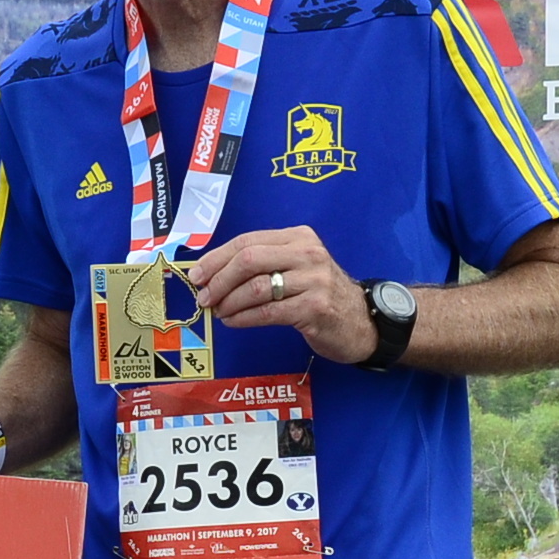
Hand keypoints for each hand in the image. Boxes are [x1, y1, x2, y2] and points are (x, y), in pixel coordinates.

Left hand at [184, 226, 374, 363]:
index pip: (247, 241)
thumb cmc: (320, 295)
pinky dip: (244, 318)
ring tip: (218, 312)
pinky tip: (233, 322)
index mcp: (298, 236)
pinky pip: (268, 312)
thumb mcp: (297, 267)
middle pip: (249, 260)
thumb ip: (263, 264)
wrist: (362, 321)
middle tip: (204, 297)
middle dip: (219, 279)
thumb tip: (212, 273)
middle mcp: (307, 253)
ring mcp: (314, 280)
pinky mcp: (315, 308)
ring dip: (229, 302)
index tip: (196, 275)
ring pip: (256, 287)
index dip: (216, 258)